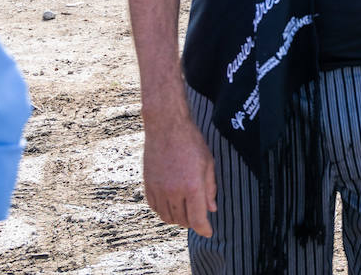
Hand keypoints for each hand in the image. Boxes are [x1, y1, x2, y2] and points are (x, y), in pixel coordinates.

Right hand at [142, 113, 216, 236]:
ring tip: (186, 213)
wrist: (166, 127)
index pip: (198, 219)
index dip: (204, 229)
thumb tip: (211, 208)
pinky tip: (172, 205)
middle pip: (182, 220)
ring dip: (178, 219)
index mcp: (192, 186)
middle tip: (199, 218)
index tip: (208, 232)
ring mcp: (159, 189)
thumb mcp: (208, 164)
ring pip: (167, 216)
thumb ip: (210, 188)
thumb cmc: (191, 142)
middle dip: (193, 223)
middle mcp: (174, 191)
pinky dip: (164, 211)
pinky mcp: (148, 185)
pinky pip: (155, 207)